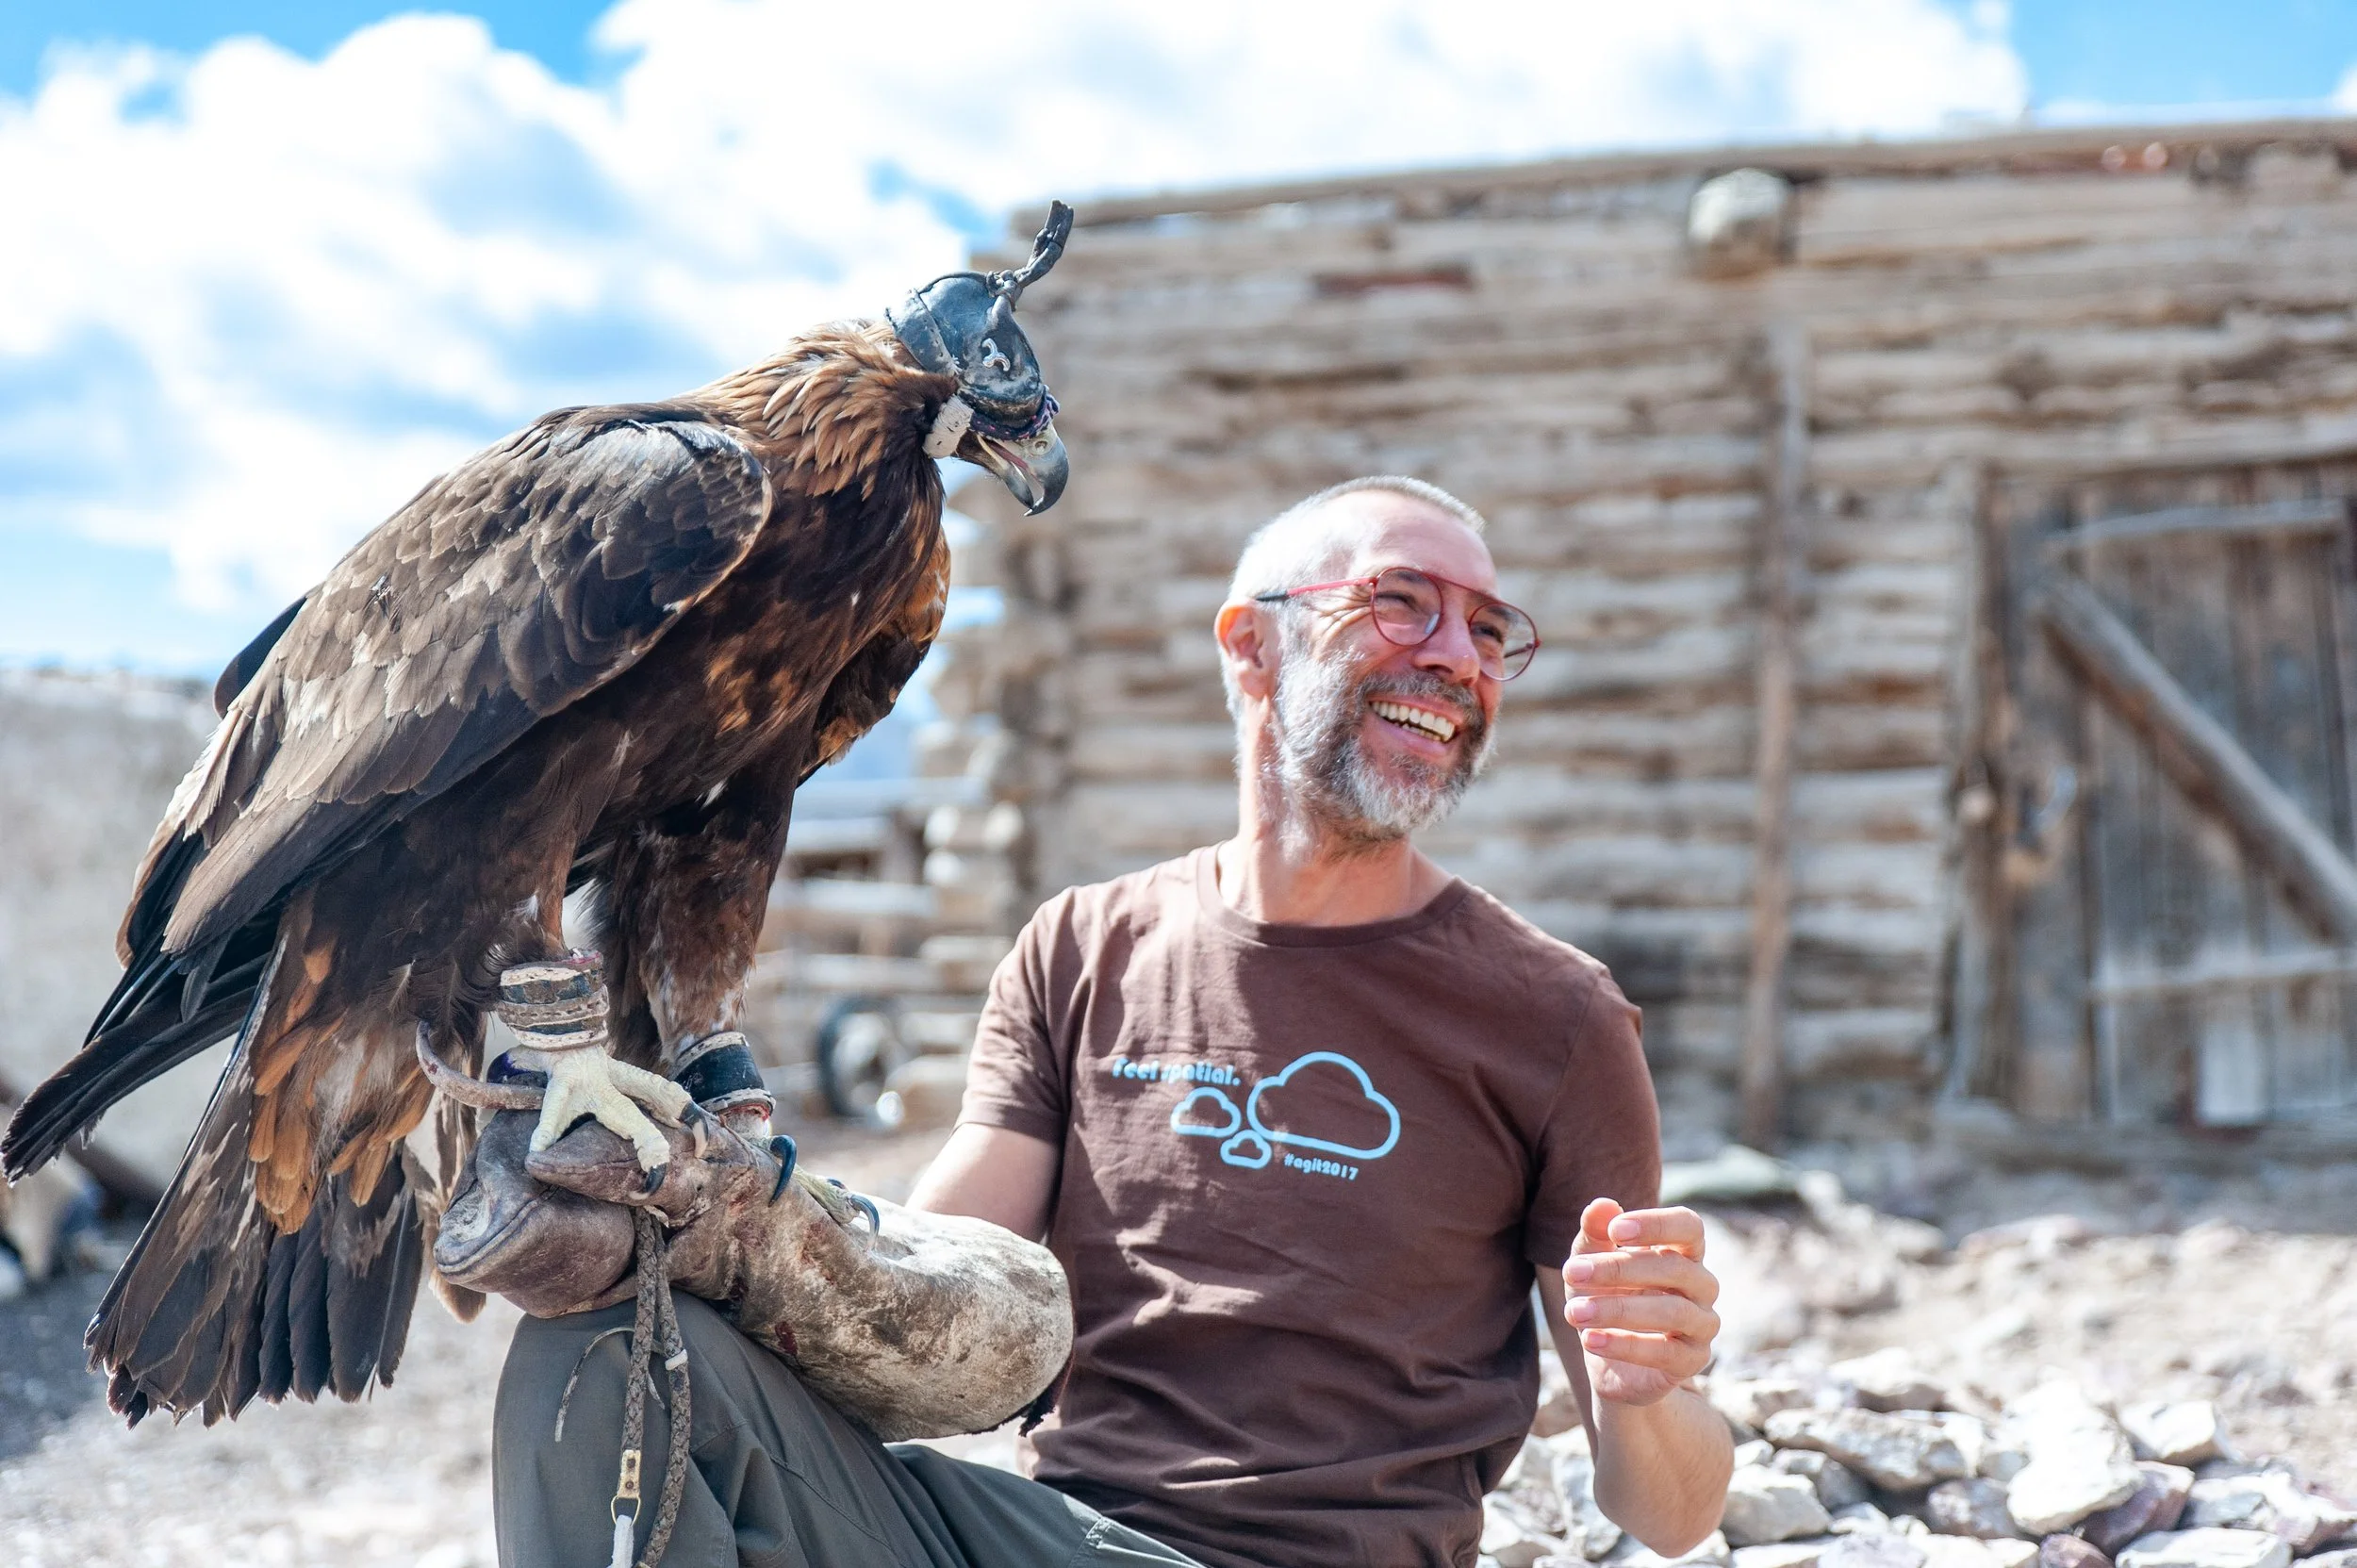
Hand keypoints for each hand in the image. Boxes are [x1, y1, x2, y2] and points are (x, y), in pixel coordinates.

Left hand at [1561, 1198, 1719, 1406]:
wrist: (1613, 1364)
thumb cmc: (1607, 1299)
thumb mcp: (1591, 1266)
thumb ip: (1595, 1236)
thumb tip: (1601, 1205)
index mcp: (1683, 1253)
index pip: (1689, 1226)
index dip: (1657, 1224)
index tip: (1616, 1230)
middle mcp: (1702, 1285)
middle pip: (1674, 1268)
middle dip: (1619, 1269)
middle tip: (1572, 1272)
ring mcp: (1702, 1324)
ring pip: (1673, 1311)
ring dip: (1617, 1309)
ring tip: (1574, 1312)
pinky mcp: (1692, 1361)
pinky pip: (1666, 1352)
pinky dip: (1625, 1345)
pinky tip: (1590, 1340)